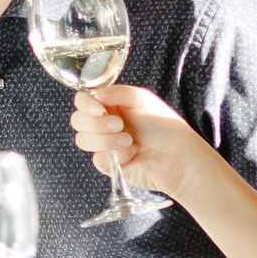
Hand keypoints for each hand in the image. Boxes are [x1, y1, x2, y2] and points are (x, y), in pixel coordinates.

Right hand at [69, 83, 209, 200]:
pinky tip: (133, 153)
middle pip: (77, 121)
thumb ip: (117, 93)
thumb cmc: (165, 126)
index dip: (85, 104)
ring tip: (129, 140)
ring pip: (83, 140)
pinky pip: (98, 159)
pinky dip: (116, 155)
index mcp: (109, 105)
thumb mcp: (142, 99)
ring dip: (106, 140)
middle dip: (96, 123)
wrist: (179, 156)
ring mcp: (104, 145)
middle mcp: (103, 123)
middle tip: (119, 125)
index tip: (98, 108)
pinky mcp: (108, 164)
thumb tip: (94, 95)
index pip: (82, 101)